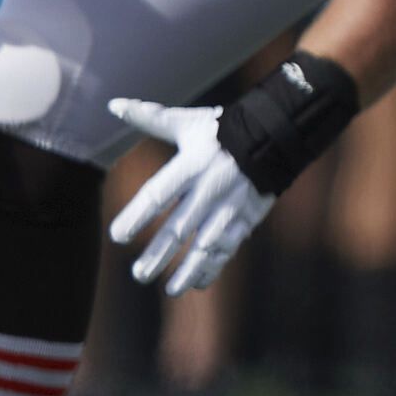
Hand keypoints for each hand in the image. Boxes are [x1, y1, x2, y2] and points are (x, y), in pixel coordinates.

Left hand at [104, 99, 273, 295]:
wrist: (280, 131)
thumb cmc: (223, 129)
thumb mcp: (188, 123)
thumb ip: (150, 119)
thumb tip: (115, 105)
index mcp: (193, 163)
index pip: (159, 194)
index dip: (138, 216)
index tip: (118, 237)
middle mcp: (212, 186)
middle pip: (181, 226)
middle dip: (160, 253)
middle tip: (139, 275)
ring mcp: (234, 203)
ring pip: (209, 243)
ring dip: (189, 267)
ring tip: (169, 290)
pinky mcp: (250, 214)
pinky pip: (231, 245)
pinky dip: (215, 265)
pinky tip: (198, 283)